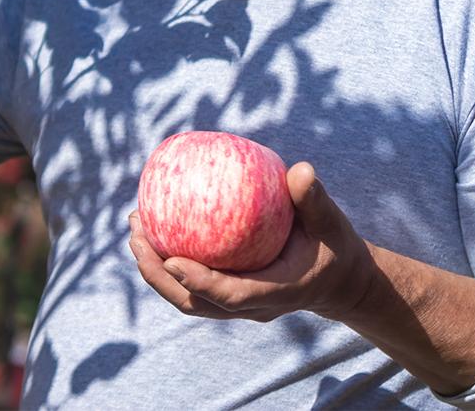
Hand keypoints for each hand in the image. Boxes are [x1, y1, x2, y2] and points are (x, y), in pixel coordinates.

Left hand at [128, 161, 371, 323]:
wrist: (339, 281)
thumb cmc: (333, 246)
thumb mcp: (331, 223)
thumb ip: (314, 200)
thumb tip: (301, 169)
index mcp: (275, 292)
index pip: (231, 296)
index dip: (199, 282)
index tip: (170, 259)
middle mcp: (251, 306)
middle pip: (195, 302)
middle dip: (159, 276)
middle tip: (137, 236)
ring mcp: (237, 305)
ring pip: (187, 297)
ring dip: (156, 270)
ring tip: (136, 231)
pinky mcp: (229, 295)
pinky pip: (192, 283)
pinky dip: (168, 262)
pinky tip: (156, 227)